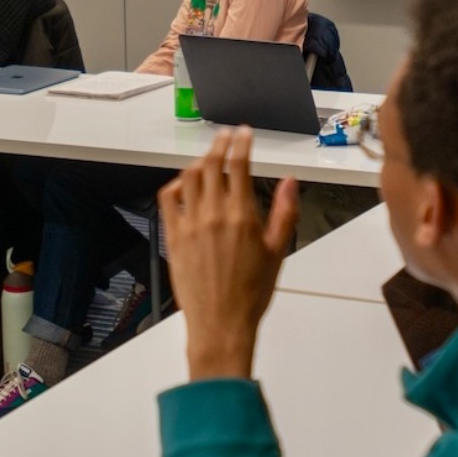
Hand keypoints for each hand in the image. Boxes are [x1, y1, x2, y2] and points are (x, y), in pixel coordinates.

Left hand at [158, 128, 298, 381]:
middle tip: (226, 137)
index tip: (243, 133)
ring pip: (189, 178)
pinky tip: (184, 184)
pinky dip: (175, 185)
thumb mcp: (278, 251)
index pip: (238, 165)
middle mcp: (213, 214)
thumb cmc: (251, 293)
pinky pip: (168, 200)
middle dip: (220, 145)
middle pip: (211, 165)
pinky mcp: (173, 237)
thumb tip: (290, 182)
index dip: (241, 143)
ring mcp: (189, 224)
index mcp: (241, 215)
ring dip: (199, 161)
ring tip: (208, 157)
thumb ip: (284, 212)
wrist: (222, 323)